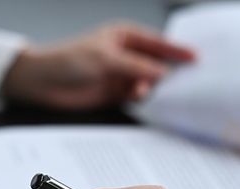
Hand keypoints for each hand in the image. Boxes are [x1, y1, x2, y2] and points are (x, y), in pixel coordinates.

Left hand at [2, 23, 194, 109]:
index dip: (176, 50)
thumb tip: (162, 73)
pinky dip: (144, 99)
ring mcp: (122, 74)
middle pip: (156, 63)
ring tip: (153, 93)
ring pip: (148, 81)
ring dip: (153, 88)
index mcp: (125, 36)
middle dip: (170, 71)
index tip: (195, 58)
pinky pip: (138, 95)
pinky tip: (145, 100)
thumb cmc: (68, 60)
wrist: (44, 83)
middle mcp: (127, 54)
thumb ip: (136, 67)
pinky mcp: (117, 92)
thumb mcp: (106, 59)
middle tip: (188, 81)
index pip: (157, 42)